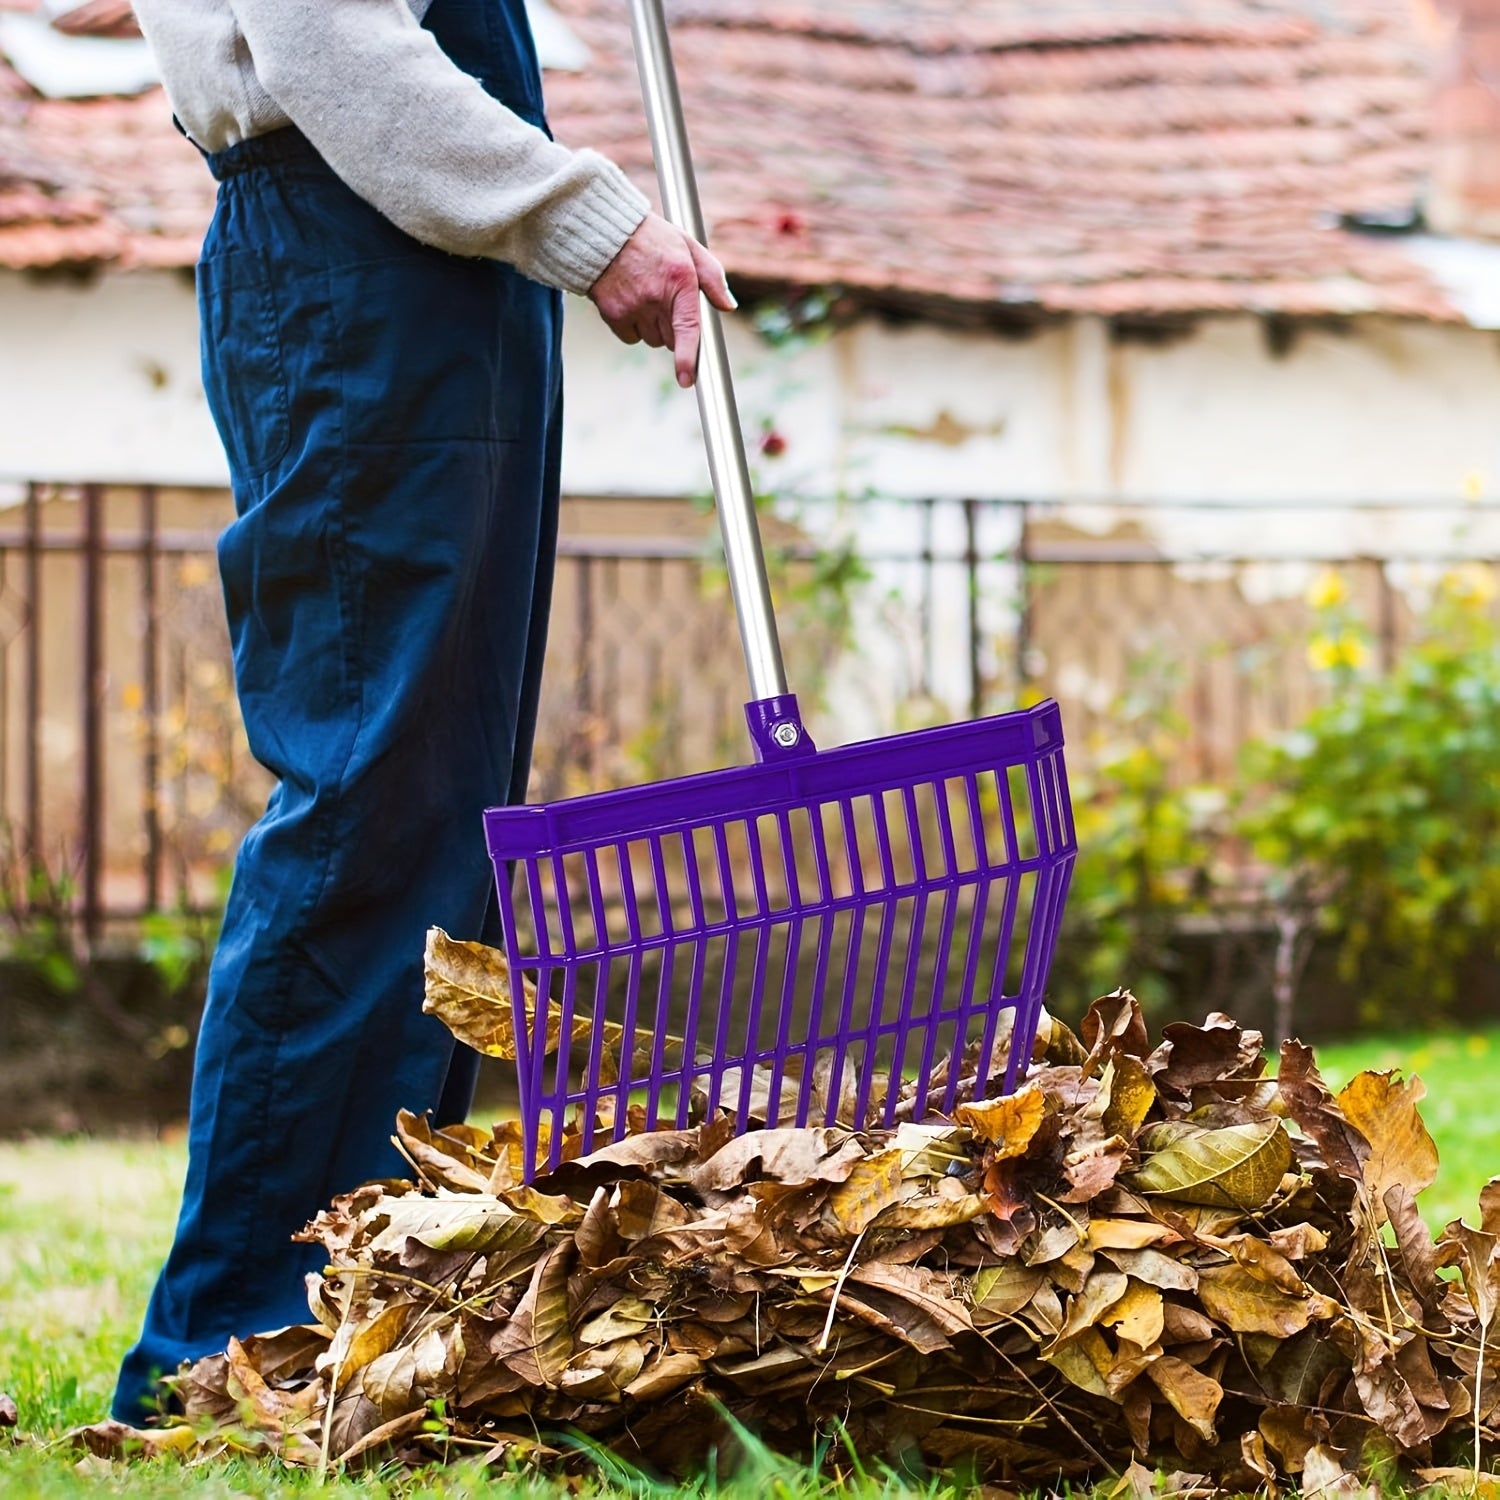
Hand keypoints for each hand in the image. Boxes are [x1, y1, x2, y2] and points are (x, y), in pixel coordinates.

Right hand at [589, 212, 735, 387]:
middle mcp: (655, 296)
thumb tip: (728, 306)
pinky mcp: (613, 314)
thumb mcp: (687, 246)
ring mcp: (632, 307)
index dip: (688, 357)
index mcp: (680, 279)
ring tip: (646, 297)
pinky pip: (631, 338)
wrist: (605, 231)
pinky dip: (633, 329)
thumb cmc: (651, 239)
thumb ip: (712, 276)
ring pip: (652, 340)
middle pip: (672, 338)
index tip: (687, 380)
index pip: (687, 327)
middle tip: (666, 302)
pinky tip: (631, 304)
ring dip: (654, 329)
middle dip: (673, 328)